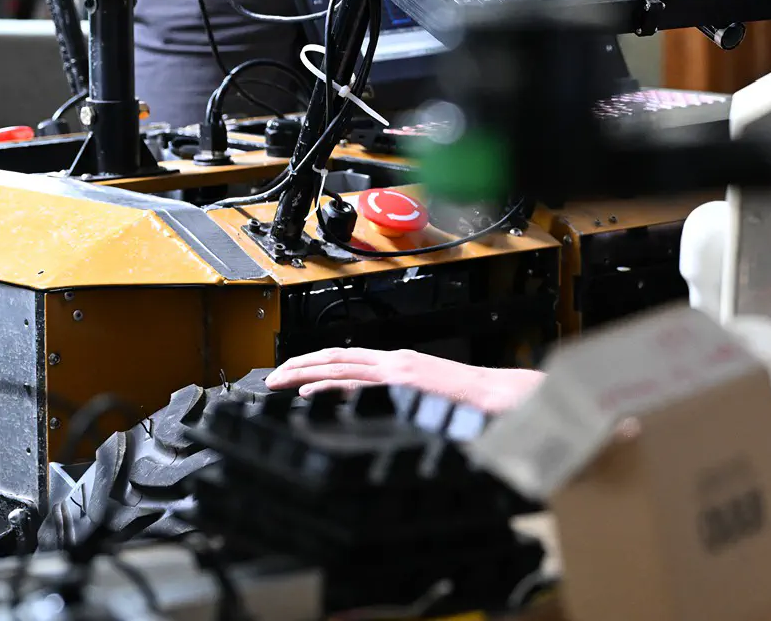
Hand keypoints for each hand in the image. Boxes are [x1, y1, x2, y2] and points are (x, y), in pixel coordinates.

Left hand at [267, 347, 544, 413]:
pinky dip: (328, 384)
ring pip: (339, 364)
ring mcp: (396, 369)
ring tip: (279, 381)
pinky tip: (307, 392)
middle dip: (300, 365)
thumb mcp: (426, 399)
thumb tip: (375, 413)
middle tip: (273, 377)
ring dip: (305, 372)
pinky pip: (356, 381)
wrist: (497, 397)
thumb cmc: (468, 404)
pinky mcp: (401, 381)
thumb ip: (401, 400)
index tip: (294, 375)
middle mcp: (394, 361)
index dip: (318, 364)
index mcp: (399, 365)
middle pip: (336, 357)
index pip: (349, 359)